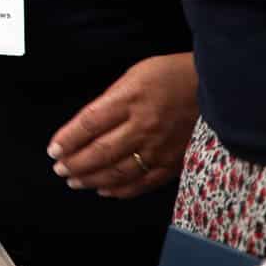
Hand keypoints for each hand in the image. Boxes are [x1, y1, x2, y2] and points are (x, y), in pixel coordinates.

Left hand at [47, 52, 197, 198]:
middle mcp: (143, 125)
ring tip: (74, 181)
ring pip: (119, 170)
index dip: (68, 139)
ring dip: (92, 179)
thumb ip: (110, 100)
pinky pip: (144, 182)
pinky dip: (122, 189)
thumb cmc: (170, 75)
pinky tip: (105, 190)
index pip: (89, 123)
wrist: (213, 85)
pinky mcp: (174, 161)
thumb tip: (86, 126)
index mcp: (129, 99)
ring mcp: (160, 146)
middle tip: (59, 169)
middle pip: (101, 151)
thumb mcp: (133, 75)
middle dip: (75, 163)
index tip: (53, 149)